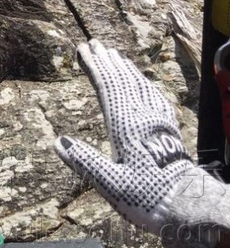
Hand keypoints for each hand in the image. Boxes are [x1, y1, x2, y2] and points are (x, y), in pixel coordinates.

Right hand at [55, 40, 229, 247]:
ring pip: (139, 84)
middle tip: (94, 42)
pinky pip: (154, 95)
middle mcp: (141, 116)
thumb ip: (85, 162)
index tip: (82, 49)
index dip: (94, 66)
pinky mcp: (169, 127)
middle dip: (106, 60)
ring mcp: (157, 120)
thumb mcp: (112, 185)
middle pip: (122, 79)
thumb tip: (58, 142)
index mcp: (124, 126)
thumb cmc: (149, 197)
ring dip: (124, 67)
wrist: (190, 204)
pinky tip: (142, 80)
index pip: (106, 87)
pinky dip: (143, 81)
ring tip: (114, 53)